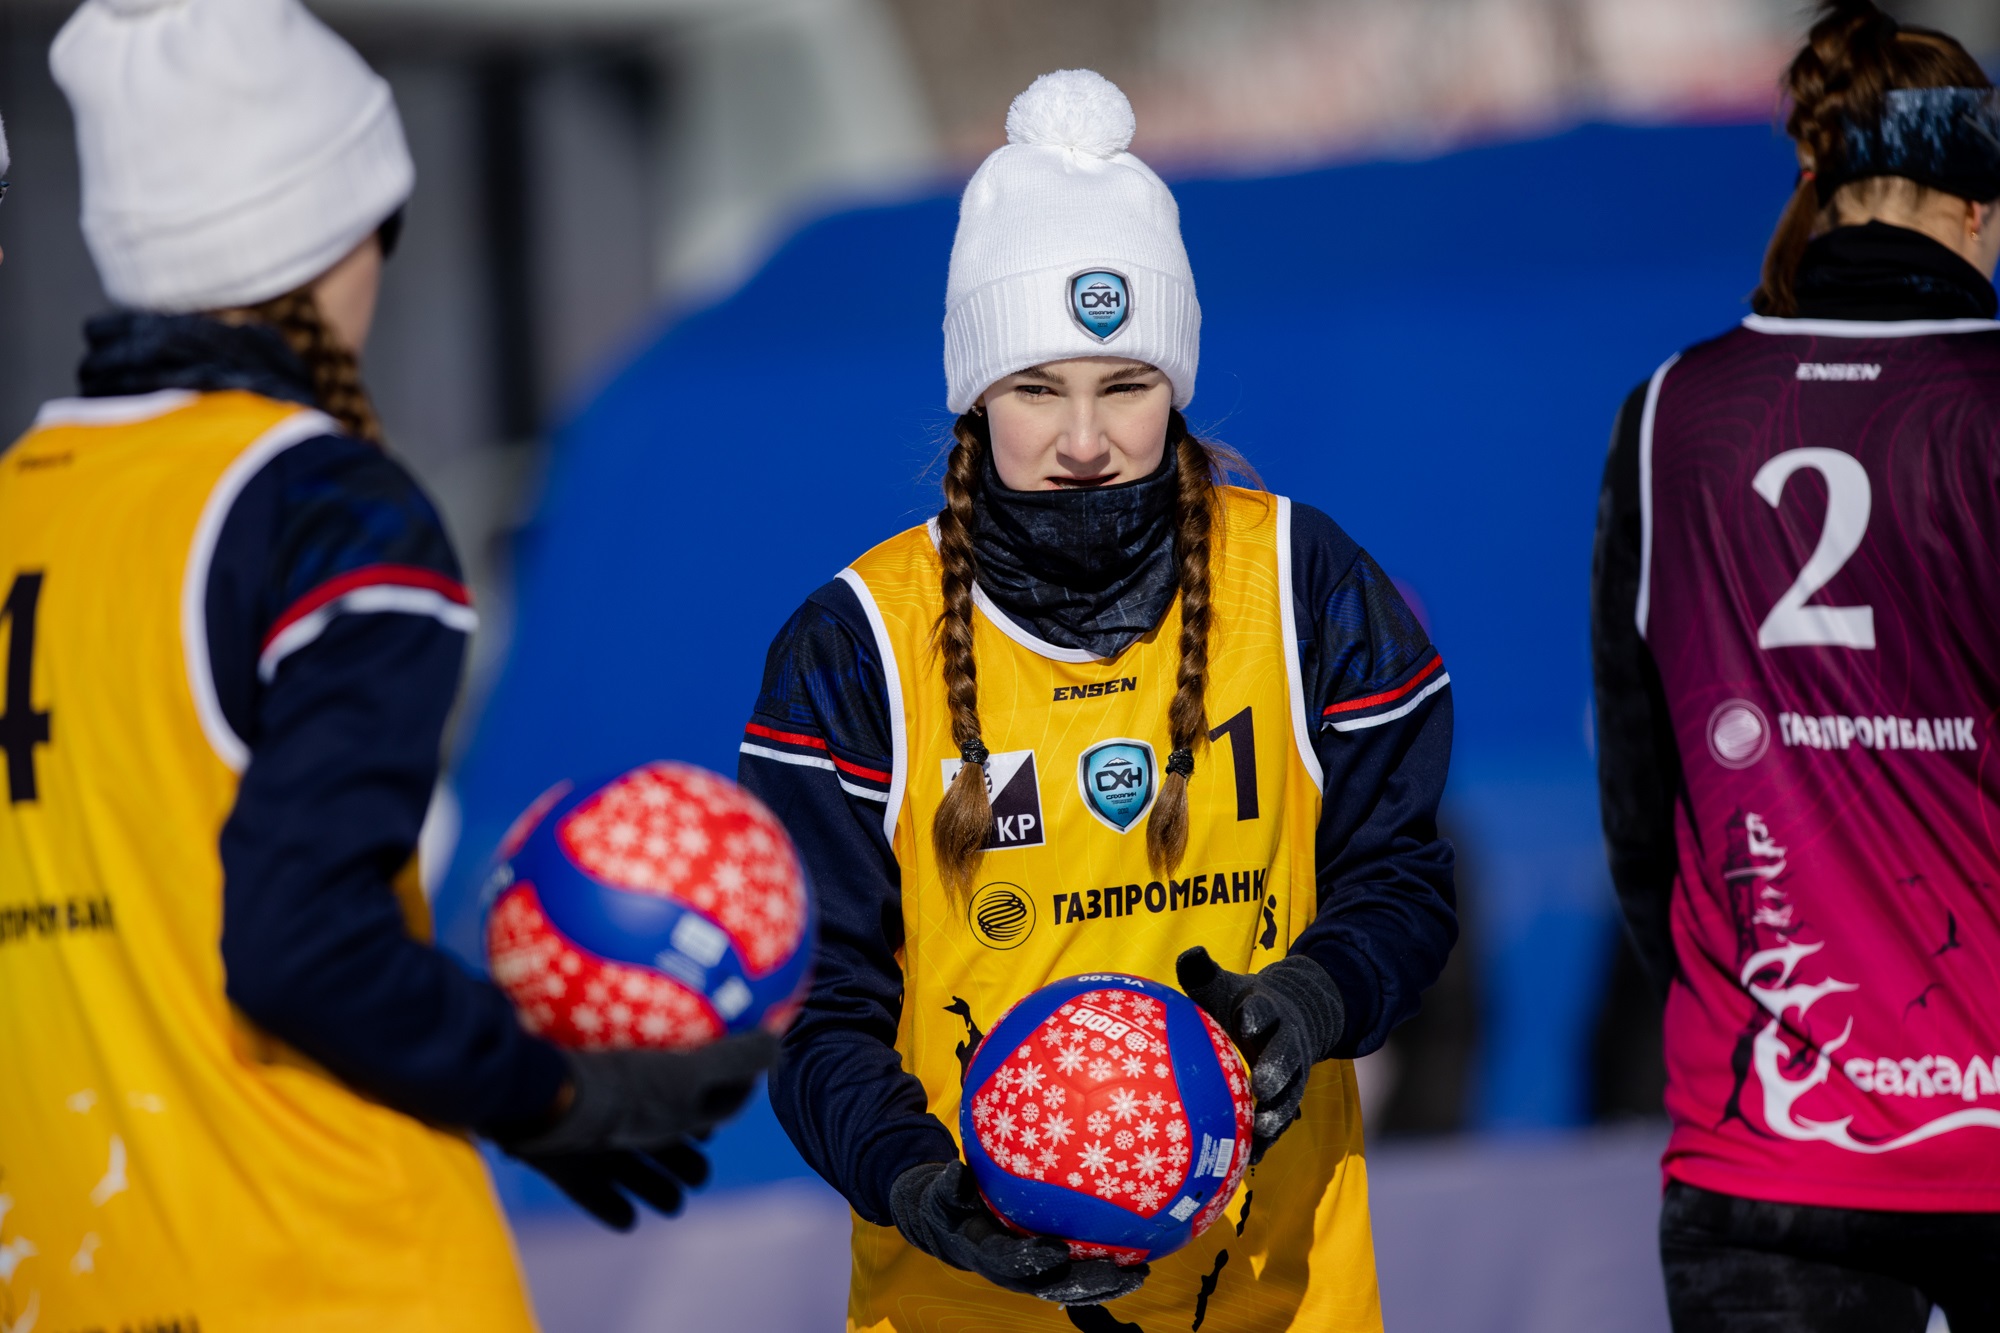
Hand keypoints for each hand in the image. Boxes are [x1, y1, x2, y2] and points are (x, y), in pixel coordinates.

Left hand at [497, 1032, 779, 1229]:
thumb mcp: (690, 1078)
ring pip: (624, 1161)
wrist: (540, 1103)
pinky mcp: (555, 1159)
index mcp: (647, 1076)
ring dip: (651, 1184)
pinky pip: (585, 1185)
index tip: (717, 1134)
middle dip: (679, 1156)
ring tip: (672, 1206)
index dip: (703, 1117)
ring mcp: (582, 1132)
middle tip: (701, 1179)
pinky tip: (628, 1221)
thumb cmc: (622, 1091)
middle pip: (653, 1132)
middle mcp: (614, 1100)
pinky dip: (609, 1202)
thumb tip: (775, 1039)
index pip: (681, 1095)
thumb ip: (734, 1063)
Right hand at [890, 1161, 1147, 1305]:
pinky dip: (1107, 1273)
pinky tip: (1137, 1262)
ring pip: (1072, 1288)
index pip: (1009, 1262)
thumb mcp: (942, 1194)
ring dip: (1106, 1285)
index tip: (1056, 1250)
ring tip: (1140, 1275)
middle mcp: (1013, 1273)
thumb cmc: (950, 1205)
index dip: (1032, 1259)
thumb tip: (954, 1170)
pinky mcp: (1050, 1271)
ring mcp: (1034, 1276)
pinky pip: (1079, 1276)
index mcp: (986, 1253)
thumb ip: (949, 1186)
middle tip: (1117, 1271)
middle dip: (1085, 1283)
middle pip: (1052, 1286)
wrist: (953, 1230)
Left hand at [1175, 948, 1344, 1162]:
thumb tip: (1189, 953)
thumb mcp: (1226, 985)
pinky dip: (1268, 1140)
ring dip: (1276, 1115)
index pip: (1265, 1010)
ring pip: (1289, 1096)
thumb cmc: (1246, 1003)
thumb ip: (1203, 972)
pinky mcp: (1288, 1098)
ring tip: (1260, 1132)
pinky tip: (1250, 1160)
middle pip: (1287, 1058)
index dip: (1258, 1015)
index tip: (1247, 1021)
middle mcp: (1287, 1043)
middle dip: (1276, 1072)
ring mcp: (1293, 1074)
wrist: (1297, 1017)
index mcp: (1269, 1012)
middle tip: (1260, 1088)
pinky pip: (1281, 1121)